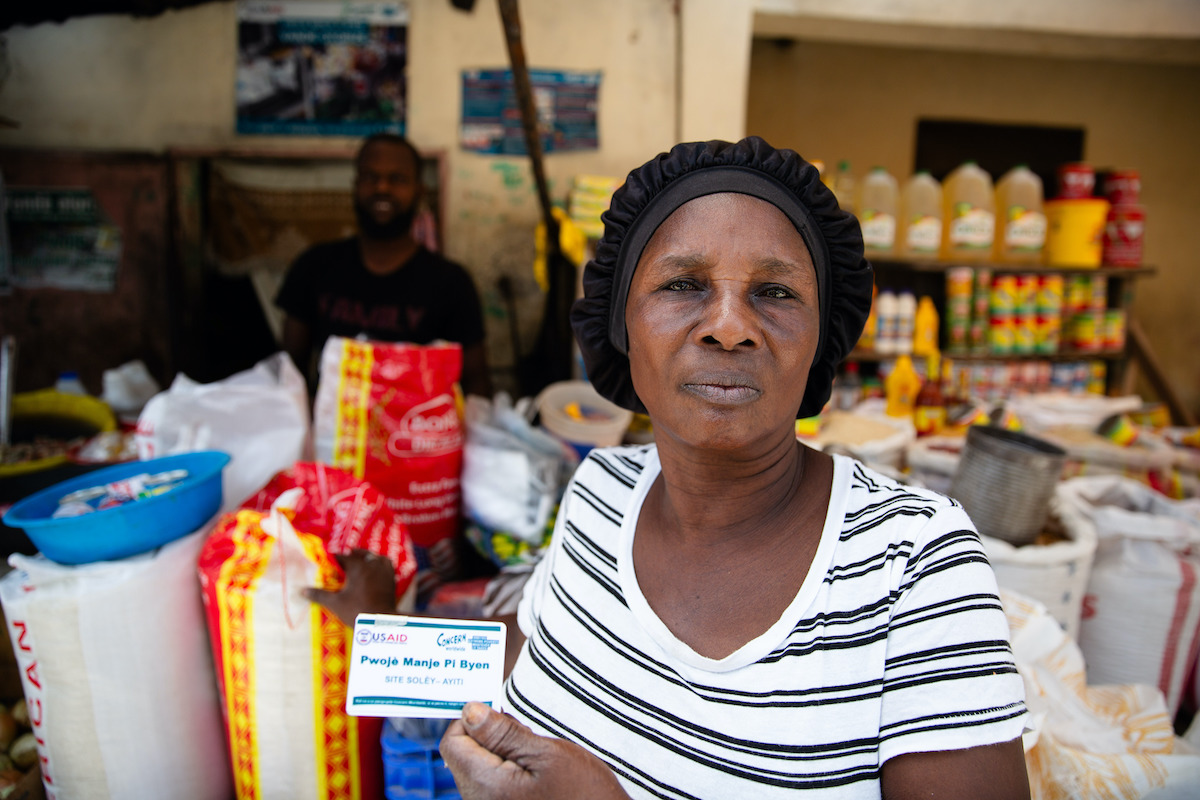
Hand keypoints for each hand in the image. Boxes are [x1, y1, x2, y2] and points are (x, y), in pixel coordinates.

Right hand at [302, 548, 395, 625]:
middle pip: (359, 554)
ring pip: (374, 557)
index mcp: (357, 567)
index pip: (341, 557)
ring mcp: (384, 570)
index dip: (333, 559)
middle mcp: (372, 564)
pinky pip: (386, 565)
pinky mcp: (392, 578)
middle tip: (343, 561)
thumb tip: (302, 591)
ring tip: (360, 562)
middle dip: (351, 556)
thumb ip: (320, 595)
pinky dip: (380, 564)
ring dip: (367, 558)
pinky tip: (376, 570)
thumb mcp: (335, 603)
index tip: (327, 561)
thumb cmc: (357, 610)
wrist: (381, 622)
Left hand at [440, 702, 629, 799]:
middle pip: (465, 755)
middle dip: (490, 737)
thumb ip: (503, 733)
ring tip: (536, 760)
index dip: (472, 719)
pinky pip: (491, 784)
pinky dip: (508, 770)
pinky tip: (534, 774)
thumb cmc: (584, 794)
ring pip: (478, 768)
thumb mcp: (547, 753)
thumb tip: (469, 710)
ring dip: (502, 754)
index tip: (500, 713)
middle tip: (527, 738)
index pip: (453, 741)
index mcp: (485, 786)